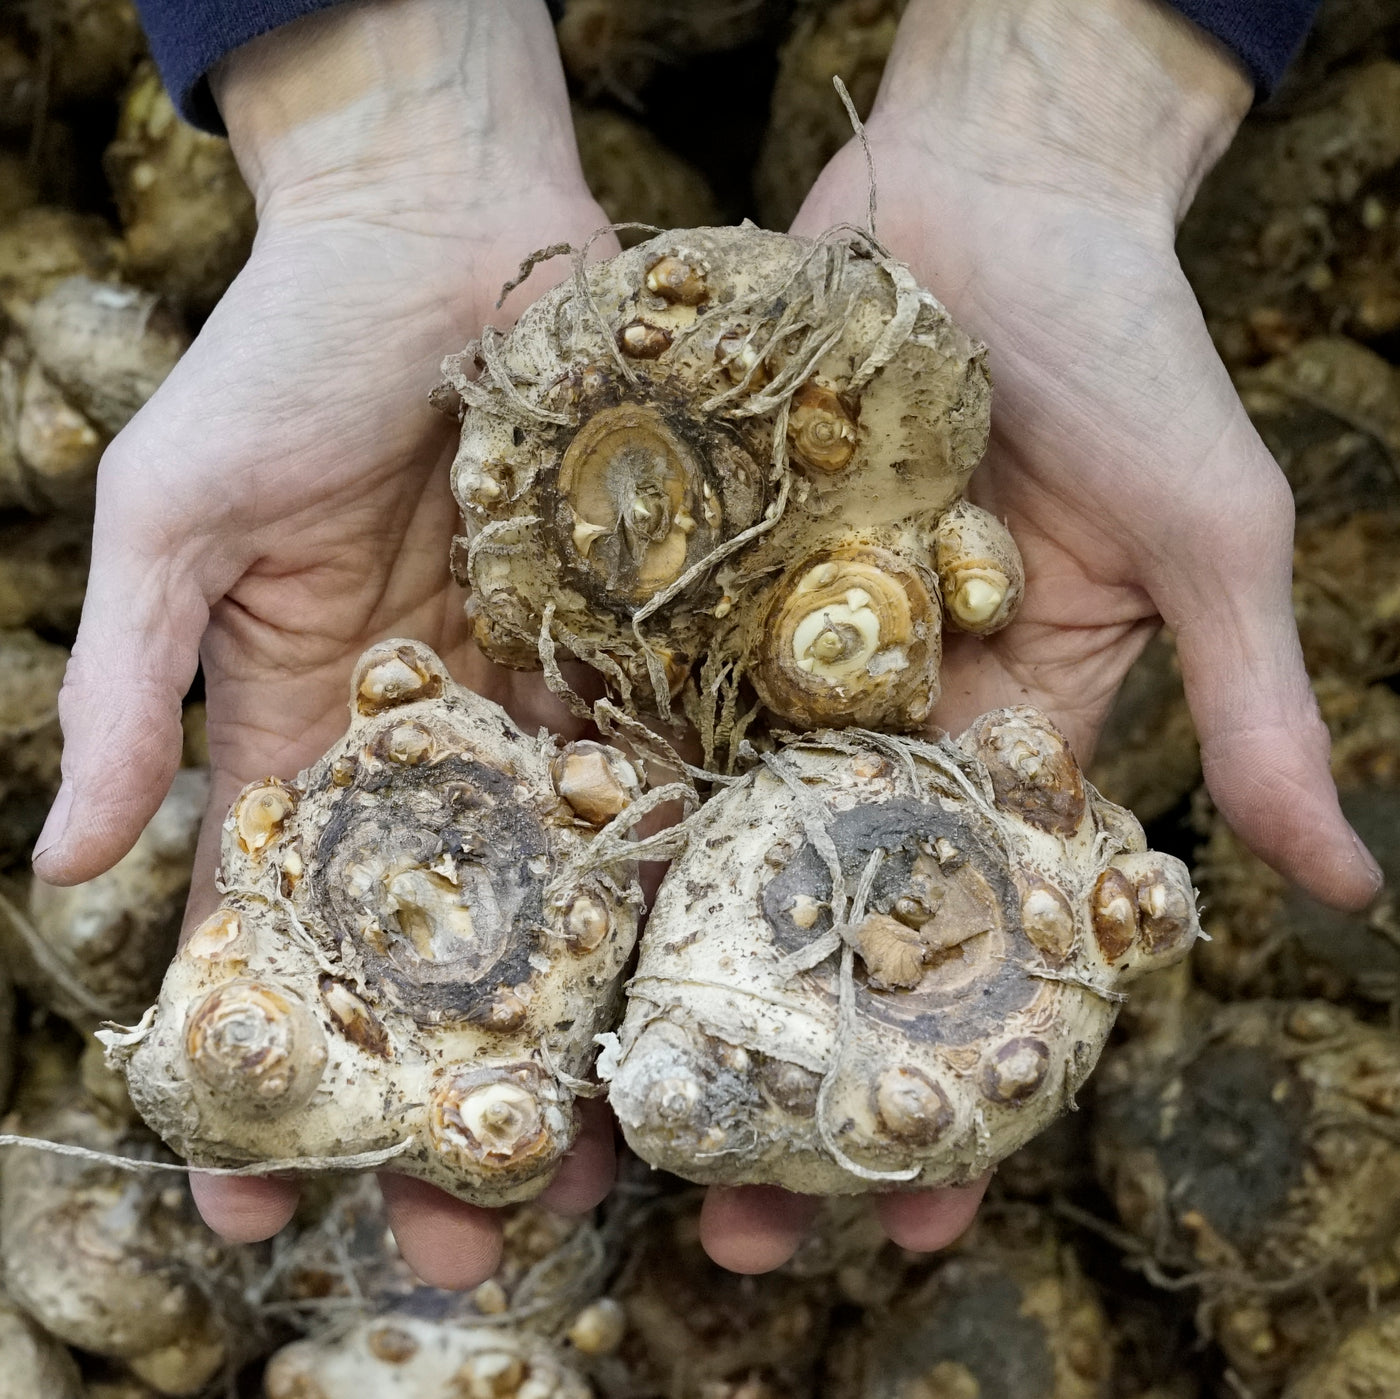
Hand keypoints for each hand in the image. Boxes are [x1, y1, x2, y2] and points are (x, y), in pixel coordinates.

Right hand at [33, 0, 618, 1288]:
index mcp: (315, 732)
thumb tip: (64, 867)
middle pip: (448, 953)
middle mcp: (443, 746)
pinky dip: (688, 891)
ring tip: (602, 1171)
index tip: (250, 1193)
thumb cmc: (291, 357)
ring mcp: (558, 710)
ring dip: (581, 1036)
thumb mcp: (177, 521)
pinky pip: (679, 786)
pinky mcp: (659, 659)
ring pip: (575, 904)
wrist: (448, 234)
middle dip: (443, 1090)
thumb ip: (128, 687)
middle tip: (458, 1239)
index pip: (283, 933)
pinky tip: (708, 1001)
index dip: (266, 1062)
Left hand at [698, 0, 1383, 1273]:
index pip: (970, 940)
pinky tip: (519, 910)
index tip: (913, 1216)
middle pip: (814, 922)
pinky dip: (577, 789)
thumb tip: (1354, 885)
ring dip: (648, 974)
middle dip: (773, 1071)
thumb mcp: (1207, 536)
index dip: (946, 1075)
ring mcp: (769, 651)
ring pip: (698, 833)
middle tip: (719, 1222)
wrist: (989, 188)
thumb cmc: (1123, 348)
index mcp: (1005, 733)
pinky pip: (625, 692)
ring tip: (593, 1118)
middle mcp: (875, 714)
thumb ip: (1250, 707)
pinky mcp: (685, 578)